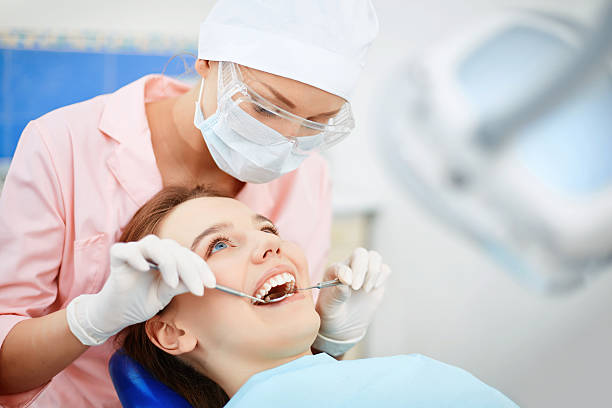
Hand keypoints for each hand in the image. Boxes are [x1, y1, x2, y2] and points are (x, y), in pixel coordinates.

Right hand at [66, 235, 214, 345]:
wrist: (117, 314)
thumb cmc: (142, 301)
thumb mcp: (167, 294)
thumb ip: (182, 284)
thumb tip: (203, 281)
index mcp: (167, 257)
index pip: (187, 256)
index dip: (201, 268)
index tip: (211, 284)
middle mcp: (152, 251)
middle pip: (174, 249)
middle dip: (189, 269)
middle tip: (198, 289)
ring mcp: (134, 252)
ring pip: (153, 243)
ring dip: (167, 261)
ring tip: (172, 283)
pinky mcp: (117, 257)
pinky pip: (125, 250)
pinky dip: (136, 256)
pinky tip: (145, 269)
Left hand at [314, 248, 390, 355]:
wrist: (343, 324)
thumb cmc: (332, 314)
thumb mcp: (329, 308)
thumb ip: (336, 295)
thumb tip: (345, 282)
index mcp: (334, 272)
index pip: (341, 266)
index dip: (345, 272)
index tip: (348, 284)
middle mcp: (349, 267)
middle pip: (360, 254)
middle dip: (361, 269)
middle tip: (357, 288)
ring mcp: (364, 273)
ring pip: (374, 257)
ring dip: (373, 272)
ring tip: (365, 290)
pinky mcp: (376, 280)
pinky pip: (384, 269)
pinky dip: (382, 276)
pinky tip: (374, 287)